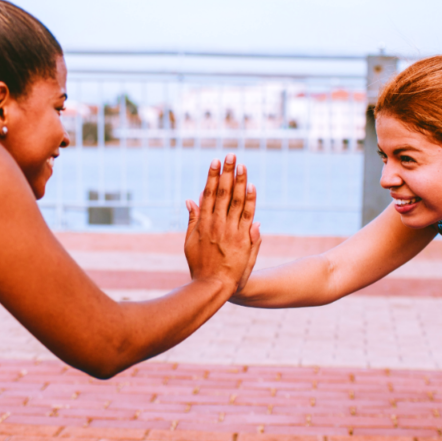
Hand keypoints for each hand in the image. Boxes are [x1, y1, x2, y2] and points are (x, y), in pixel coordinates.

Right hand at [184, 155, 260, 294]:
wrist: (213, 286)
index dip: (213, 177)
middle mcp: (216, 224)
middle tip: (231, 155)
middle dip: (227, 172)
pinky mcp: (242, 239)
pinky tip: (252, 186)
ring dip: (240, 181)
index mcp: (203, 223)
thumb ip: (192, 219)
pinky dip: (250, 201)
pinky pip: (247, 216)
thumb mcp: (190, 242)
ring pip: (236, 201)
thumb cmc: (200, 265)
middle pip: (223, 193)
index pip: (209, 194)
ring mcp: (230, 231)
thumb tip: (191, 199)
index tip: (216, 161)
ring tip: (242, 165)